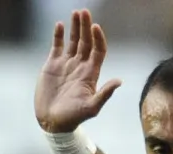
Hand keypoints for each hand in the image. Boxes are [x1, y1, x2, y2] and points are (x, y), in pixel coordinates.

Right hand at [35, 9, 121, 133]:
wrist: (53, 122)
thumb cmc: (74, 118)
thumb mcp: (91, 107)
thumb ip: (104, 94)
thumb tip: (119, 81)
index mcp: (91, 74)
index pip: (98, 50)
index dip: (98, 38)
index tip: (96, 27)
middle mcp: (80, 66)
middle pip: (86, 41)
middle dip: (86, 27)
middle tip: (84, 12)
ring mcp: (66, 64)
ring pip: (72, 41)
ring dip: (75, 27)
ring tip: (76, 13)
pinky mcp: (52, 65)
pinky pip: (57, 46)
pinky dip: (58, 35)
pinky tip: (60, 24)